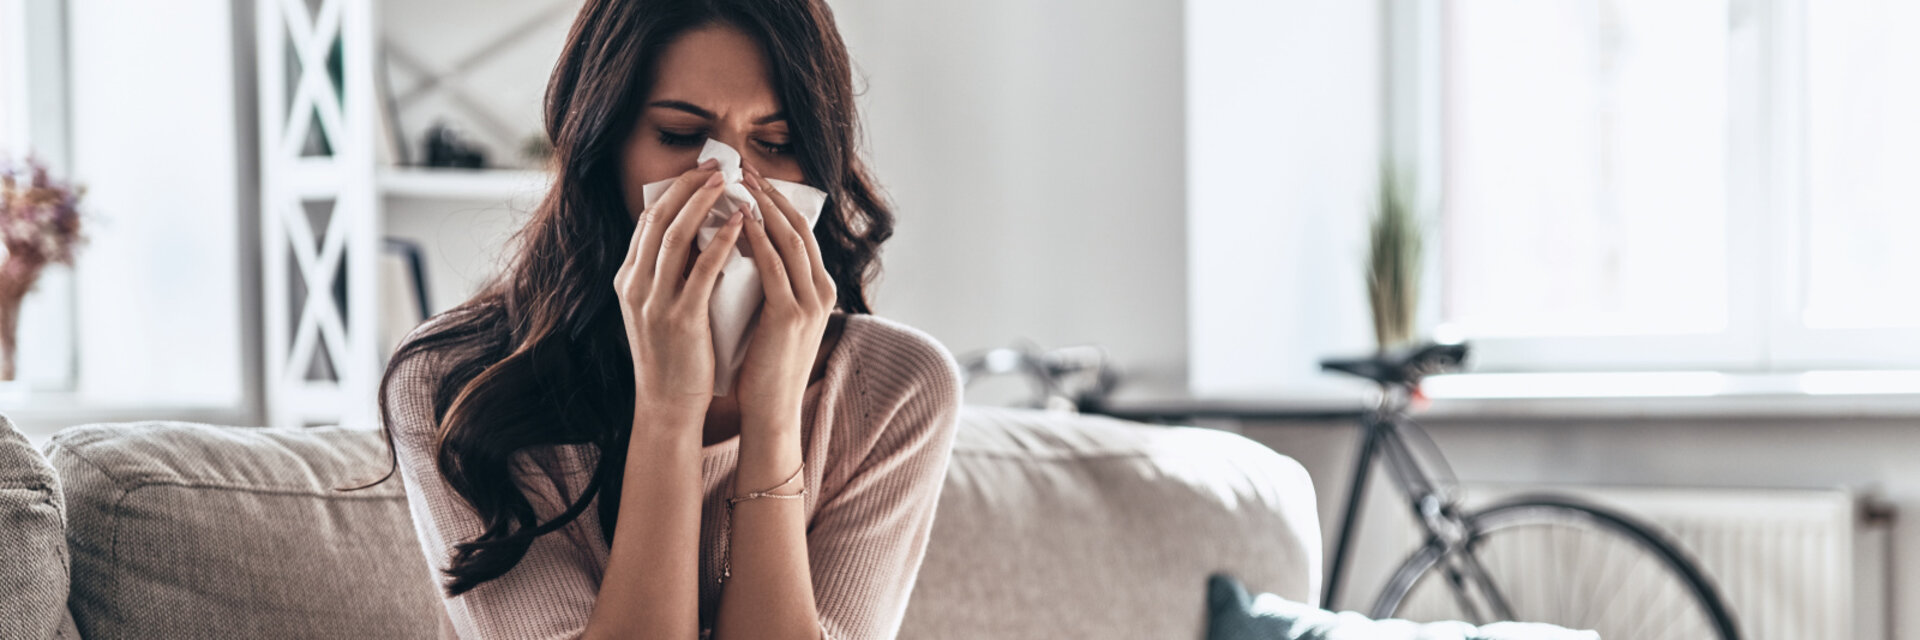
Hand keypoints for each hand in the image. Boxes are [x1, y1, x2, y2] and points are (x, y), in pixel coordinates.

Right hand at [615, 158, 748, 420]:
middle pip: (658, 218)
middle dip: (688, 186)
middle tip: (717, 165)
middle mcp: (634, 286)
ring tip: (730, 182)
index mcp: (627, 280)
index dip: (674, 191)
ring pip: (676, 236)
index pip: (647, 221)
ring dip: (704, 202)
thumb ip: (670, 274)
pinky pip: (701, 269)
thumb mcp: (659, 308)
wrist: (667, 405)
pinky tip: (741, 223)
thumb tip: (699, 235)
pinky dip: (721, 240)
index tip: (700, 171)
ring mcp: (654, 302)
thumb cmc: (673, 357)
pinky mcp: (680, 319)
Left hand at [731, 162, 836, 431]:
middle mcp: (822, 291)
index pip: (801, 233)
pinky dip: (757, 239)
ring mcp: (811, 303)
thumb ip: (771, 285)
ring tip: (739, 183)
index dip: (778, 202)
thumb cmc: (764, 366)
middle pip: (799, 228)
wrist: (771, 410)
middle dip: (771, 195)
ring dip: (763, 207)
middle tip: (744, 168)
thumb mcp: (774, 317)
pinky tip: (738, 221)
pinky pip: (773, 266)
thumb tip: (743, 248)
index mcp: (820, 290)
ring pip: (789, 240)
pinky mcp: (790, 316)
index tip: (752, 179)